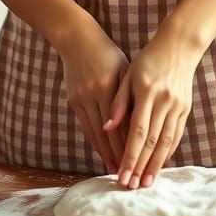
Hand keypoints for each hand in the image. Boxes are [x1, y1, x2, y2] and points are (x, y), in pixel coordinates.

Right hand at [57, 25, 129, 173]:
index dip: (132, 144)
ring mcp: (81, 98)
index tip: (142, 161)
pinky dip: (96, 141)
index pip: (124, 123)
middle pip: (110, 133)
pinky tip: (103, 153)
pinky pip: (86, 126)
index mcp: (110, 86)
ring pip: (96, 133)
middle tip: (130, 175)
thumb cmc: (109, 54)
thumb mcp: (124, 69)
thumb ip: (130, 97)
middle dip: (120, 156)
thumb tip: (140, 125)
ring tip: (116, 170)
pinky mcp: (73, 101)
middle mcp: (94, 94)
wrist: (78, 39)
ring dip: (106, 153)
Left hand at [105, 31, 201, 189]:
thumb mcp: (128, 74)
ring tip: (146, 183)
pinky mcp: (185, 108)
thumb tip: (107, 127)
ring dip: (156, 165)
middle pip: (152, 141)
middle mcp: (164, 101)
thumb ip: (118, 102)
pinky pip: (176, 135)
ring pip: (166, 141)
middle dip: (140, 166)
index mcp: (147, 92)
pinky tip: (160, 164)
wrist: (179, 45)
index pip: (137, 131)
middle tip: (131, 186)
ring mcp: (177, 105)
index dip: (129, 156)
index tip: (120, 174)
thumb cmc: (147, 59)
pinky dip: (168, 151)